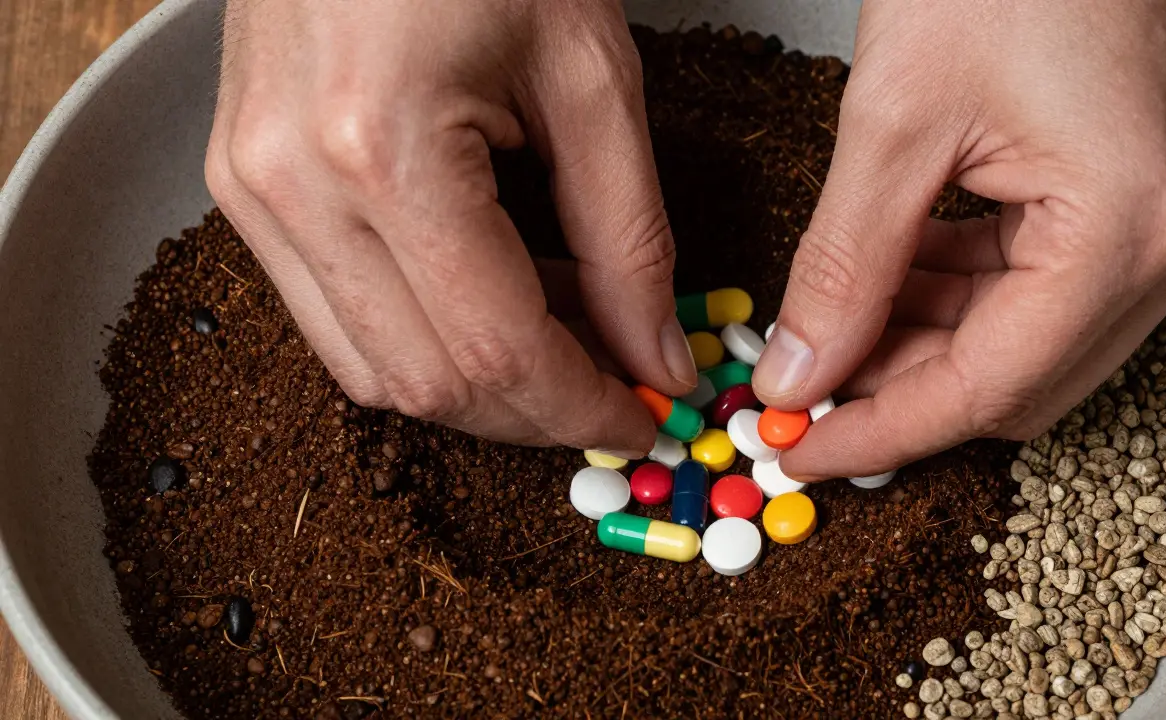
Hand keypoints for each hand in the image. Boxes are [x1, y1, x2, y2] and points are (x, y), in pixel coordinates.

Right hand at [206, 0, 696, 453]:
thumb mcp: (591, 76)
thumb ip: (628, 237)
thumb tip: (654, 354)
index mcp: (382, 150)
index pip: (494, 350)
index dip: (580, 406)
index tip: (644, 413)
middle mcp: (292, 186)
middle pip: (426, 383)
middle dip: (534, 412)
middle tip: (615, 386)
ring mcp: (251, 190)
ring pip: (371, 371)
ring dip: (477, 383)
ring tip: (560, 332)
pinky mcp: (243, 187)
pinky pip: (334, 318)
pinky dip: (423, 338)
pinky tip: (491, 296)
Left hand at [754, 0, 1165, 478]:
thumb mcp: (899, 116)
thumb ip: (846, 261)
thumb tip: (801, 368)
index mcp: (1129, 229)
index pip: (988, 387)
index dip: (882, 431)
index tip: (799, 446)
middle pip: (1018, 380)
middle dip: (901, 390)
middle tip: (805, 383)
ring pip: (1030, 341)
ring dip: (927, 342)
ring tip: (835, 324)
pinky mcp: (1147, 198)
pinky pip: (1048, 285)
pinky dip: (965, 293)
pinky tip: (898, 273)